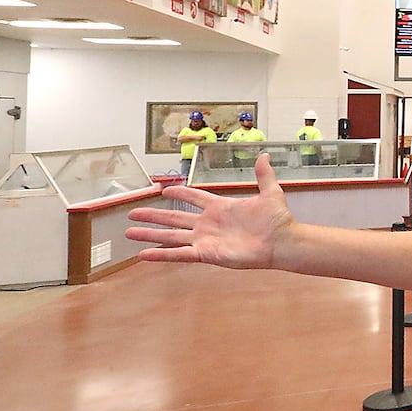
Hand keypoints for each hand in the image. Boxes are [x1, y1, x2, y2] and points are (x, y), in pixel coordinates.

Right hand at [126, 152, 294, 269]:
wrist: (282, 242)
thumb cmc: (278, 221)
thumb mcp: (270, 193)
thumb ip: (263, 175)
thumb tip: (264, 155)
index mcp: (220, 207)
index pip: (194, 198)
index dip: (180, 193)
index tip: (163, 190)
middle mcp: (209, 224)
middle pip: (174, 217)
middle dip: (153, 215)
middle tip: (133, 212)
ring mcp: (205, 239)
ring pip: (171, 235)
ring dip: (150, 233)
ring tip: (129, 232)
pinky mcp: (206, 253)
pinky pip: (179, 254)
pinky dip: (160, 254)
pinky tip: (142, 255)